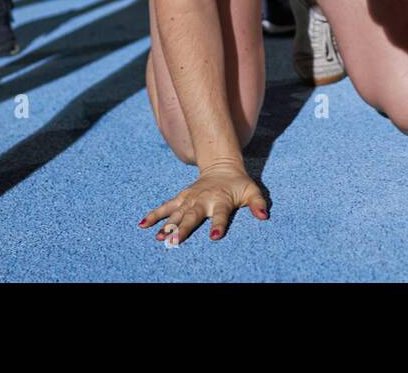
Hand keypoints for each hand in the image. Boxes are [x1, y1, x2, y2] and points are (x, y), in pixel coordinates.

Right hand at [139, 160, 268, 244]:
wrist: (222, 166)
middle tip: (174, 242)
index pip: (220, 215)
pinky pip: (166, 207)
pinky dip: (154, 215)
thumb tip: (264, 216)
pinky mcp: (181, 198)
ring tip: (159, 238)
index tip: (214, 237)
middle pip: (192, 216)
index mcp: (220, 200)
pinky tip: (143, 225)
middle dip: (183, 229)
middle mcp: (203, 200)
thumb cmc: (238, 184)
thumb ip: (258, 203)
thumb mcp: (252, 191)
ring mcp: (189, 199)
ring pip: (176, 213)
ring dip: (167, 225)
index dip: (218, 225)